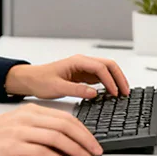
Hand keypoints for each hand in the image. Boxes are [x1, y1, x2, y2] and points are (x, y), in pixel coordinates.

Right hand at [0, 103, 101, 155]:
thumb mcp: (17, 124)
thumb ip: (39, 128)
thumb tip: (64, 141)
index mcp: (31, 111)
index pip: (66, 117)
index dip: (84, 130)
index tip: (94, 142)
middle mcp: (28, 118)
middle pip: (65, 126)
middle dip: (85, 139)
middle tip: (96, 151)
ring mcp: (21, 131)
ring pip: (57, 138)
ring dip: (76, 149)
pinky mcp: (14, 146)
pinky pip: (43, 152)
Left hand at [4, 55, 130, 99]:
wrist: (30, 79)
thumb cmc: (40, 80)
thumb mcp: (57, 87)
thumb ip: (76, 90)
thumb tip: (94, 93)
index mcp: (77, 61)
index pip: (101, 68)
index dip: (110, 81)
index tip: (115, 93)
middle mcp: (83, 62)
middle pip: (109, 65)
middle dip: (119, 78)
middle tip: (126, 93)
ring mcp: (84, 69)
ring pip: (107, 70)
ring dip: (116, 80)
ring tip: (122, 94)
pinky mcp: (83, 76)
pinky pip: (101, 77)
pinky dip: (109, 84)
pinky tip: (112, 93)